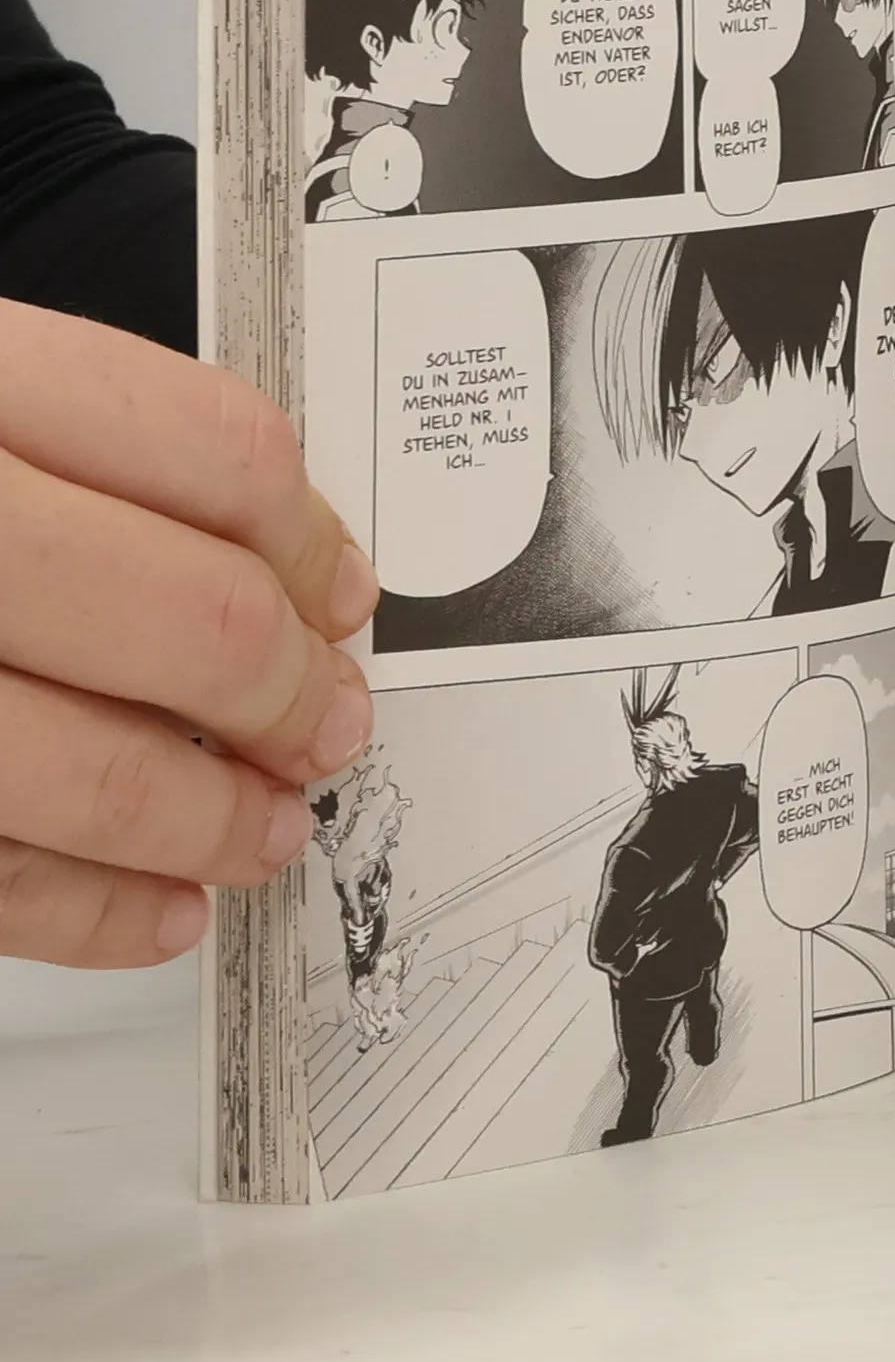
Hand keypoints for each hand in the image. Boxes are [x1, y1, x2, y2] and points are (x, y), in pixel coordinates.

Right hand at [0, 303, 378, 967]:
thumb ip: (89, 452)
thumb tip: (291, 572)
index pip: (217, 455)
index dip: (309, 541)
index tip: (341, 595)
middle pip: (190, 618)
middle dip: (292, 695)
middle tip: (329, 726)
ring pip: (90, 768)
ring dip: (215, 820)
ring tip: (264, 830)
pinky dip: (87, 908)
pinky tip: (156, 909)